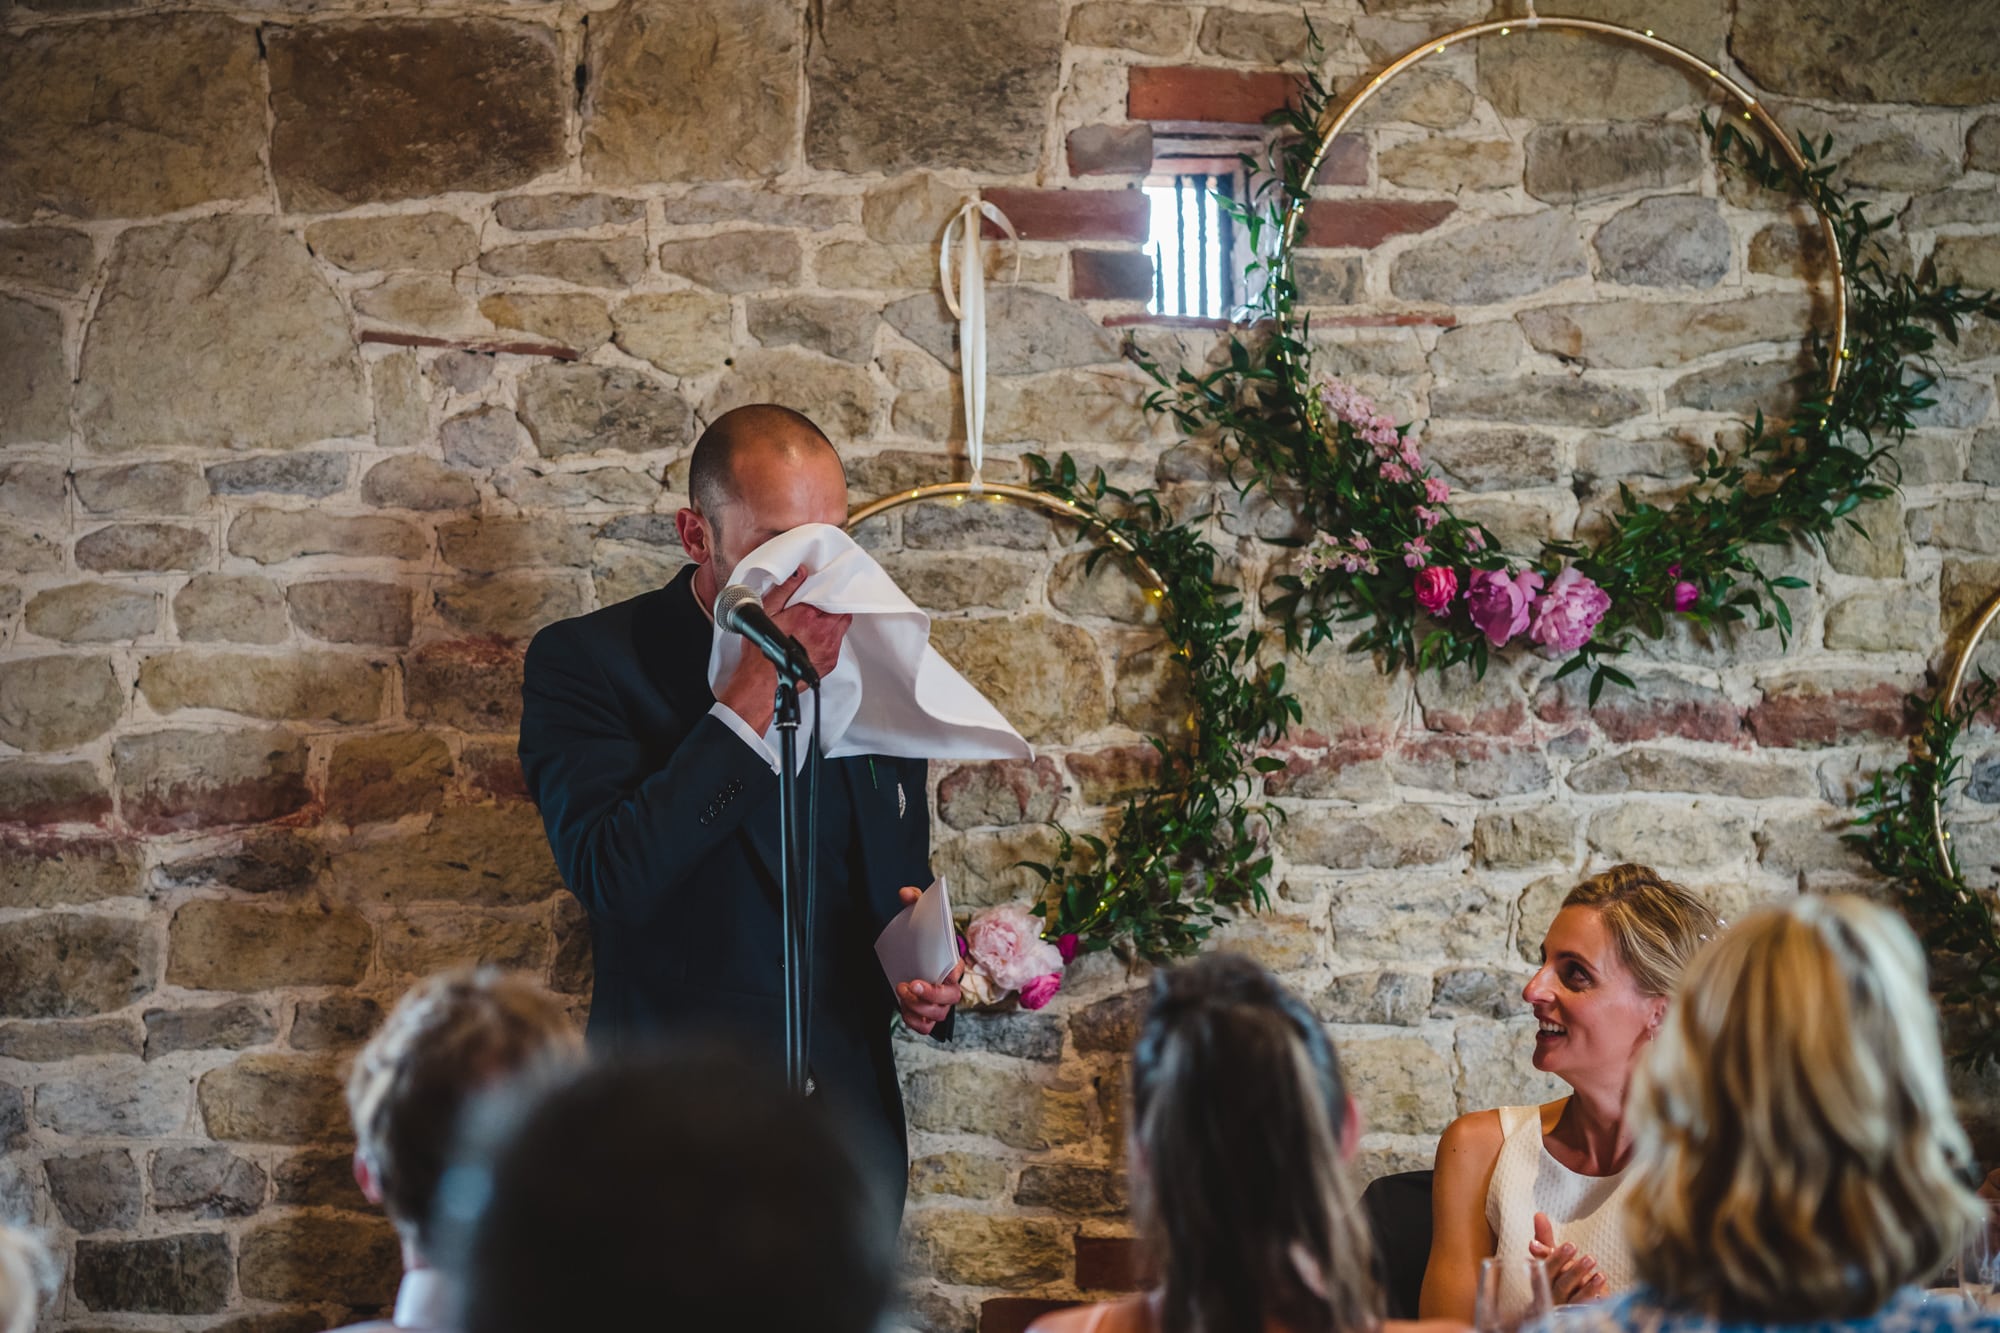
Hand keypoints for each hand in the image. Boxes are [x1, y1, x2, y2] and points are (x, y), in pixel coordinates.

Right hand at [714, 570, 852, 732]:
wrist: (761, 684)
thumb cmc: (760, 652)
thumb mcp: (766, 612)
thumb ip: (785, 589)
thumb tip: (800, 572)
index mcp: (807, 617)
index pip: (830, 595)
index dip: (827, 591)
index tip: (822, 589)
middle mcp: (822, 632)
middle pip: (841, 610)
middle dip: (832, 606)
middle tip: (820, 606)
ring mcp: (829, 648)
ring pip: (842, 627)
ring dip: (833, 622)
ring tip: (816, 623)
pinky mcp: (830, 662)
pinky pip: (838, 644)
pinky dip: (830, 638)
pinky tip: (815, 639)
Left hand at [894, 884, 962, 1034]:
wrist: (921, 951)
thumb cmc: (927, 935)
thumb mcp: (922, 915)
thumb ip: (916, 901)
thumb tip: (905, 893)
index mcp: (953, 963)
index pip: (957, 975)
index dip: (942, 981)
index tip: (918, 978)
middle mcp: (950, 985)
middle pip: (950, 1000)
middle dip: (928, 997)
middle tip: (906, 986)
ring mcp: (940, 1001)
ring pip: (939, 1015)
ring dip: (919, 1009)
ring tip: (901, 994)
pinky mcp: (928, 1011)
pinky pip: (927, 1027)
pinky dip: (915, 1023)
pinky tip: (903, 1009)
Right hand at [1530, 1211, 1606, 1305]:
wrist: (1561, 1313)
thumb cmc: (1557, 1278)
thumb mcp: (1551, 1259)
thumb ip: (1545, 1238)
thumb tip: (1539, 1214)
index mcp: (1542, 1281)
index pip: (1544, 1271)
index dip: (1555, 1259)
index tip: (1570, 1245)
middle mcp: (1552, 1297)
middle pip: (1561, 1285)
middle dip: (1574, 1271)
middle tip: (1589, 1257)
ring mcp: (1565, 1309)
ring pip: (1574, 1299)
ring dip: (1587, 1286)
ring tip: (1600, 1273)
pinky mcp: (1578, 1316)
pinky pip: (1586, 1310)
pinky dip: (1594, 1299)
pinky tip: (1603, 1288)